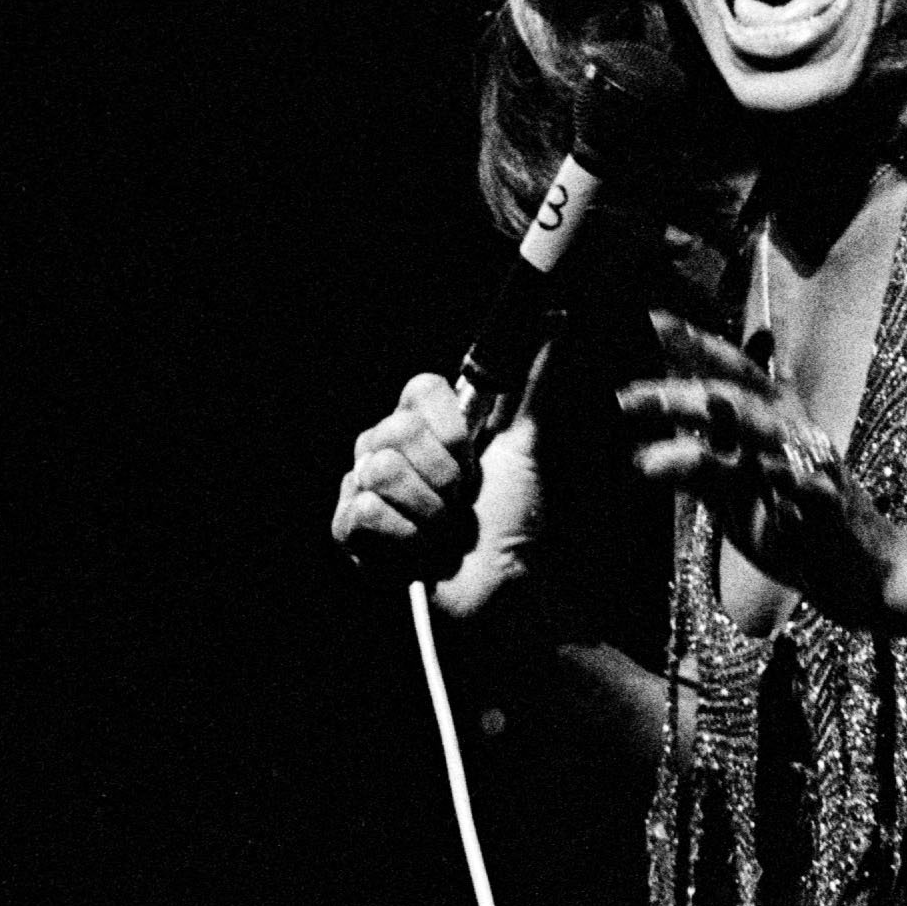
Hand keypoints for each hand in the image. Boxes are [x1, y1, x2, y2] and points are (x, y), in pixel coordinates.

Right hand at [332, 369, 544, 620]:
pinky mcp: (348, 528)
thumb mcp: (529, 447)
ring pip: (380, 469)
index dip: (450, 423)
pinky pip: (364, 510)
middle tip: (462, 501)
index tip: (474, 455)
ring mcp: (363, 486)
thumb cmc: (516, 520)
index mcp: (428, 425)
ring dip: (429, 510)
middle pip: (397, 428)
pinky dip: (407, 538)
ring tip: (444, 530)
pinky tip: (420, 552)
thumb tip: (558, 318)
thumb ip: (535, 384)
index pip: (420, 387)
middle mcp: (390, 447)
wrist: (505, 588)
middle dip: (446, 474)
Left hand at [618, 313, 896, 624]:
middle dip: (680, 394)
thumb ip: (704, 463)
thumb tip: (652, 445)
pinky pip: (800, 485)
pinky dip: (778, 477)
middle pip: (735, 396)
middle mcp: (794, 432)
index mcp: (776, 421)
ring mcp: (812, 464)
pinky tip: (759, 474)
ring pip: (759, 432)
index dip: (695, 343)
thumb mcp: (740, 495)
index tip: (650, 319)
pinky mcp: (828, 503)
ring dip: (705, 436)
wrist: (865, 571)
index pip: (734, 370)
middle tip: (624, 401)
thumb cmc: (800, 528)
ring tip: (650, 458)